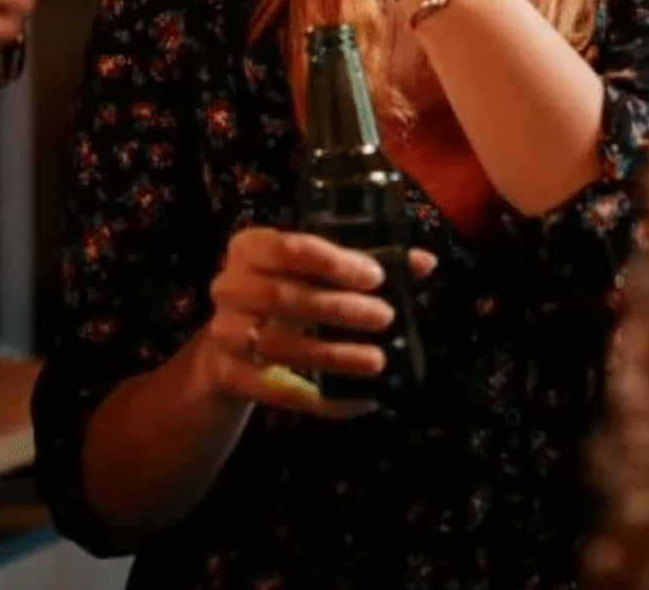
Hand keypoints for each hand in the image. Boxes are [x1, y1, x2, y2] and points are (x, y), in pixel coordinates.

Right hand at [199, 227, 436, 419]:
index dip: (334, 261)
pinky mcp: (226, 376)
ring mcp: (223, 333)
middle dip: (339, 309)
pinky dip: (321, 400)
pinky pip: (276, 391)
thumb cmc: (282, 299)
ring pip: (280, 346)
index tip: (376, 277)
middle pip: (284, 297)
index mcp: (250, 248)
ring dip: (333, 356)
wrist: (227, 353)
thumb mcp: (313, 275)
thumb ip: (363, 264)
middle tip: (385, 318)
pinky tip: (360, 401)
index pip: (289, 247)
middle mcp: (229, 286)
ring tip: (377, 361)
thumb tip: (425, 263)